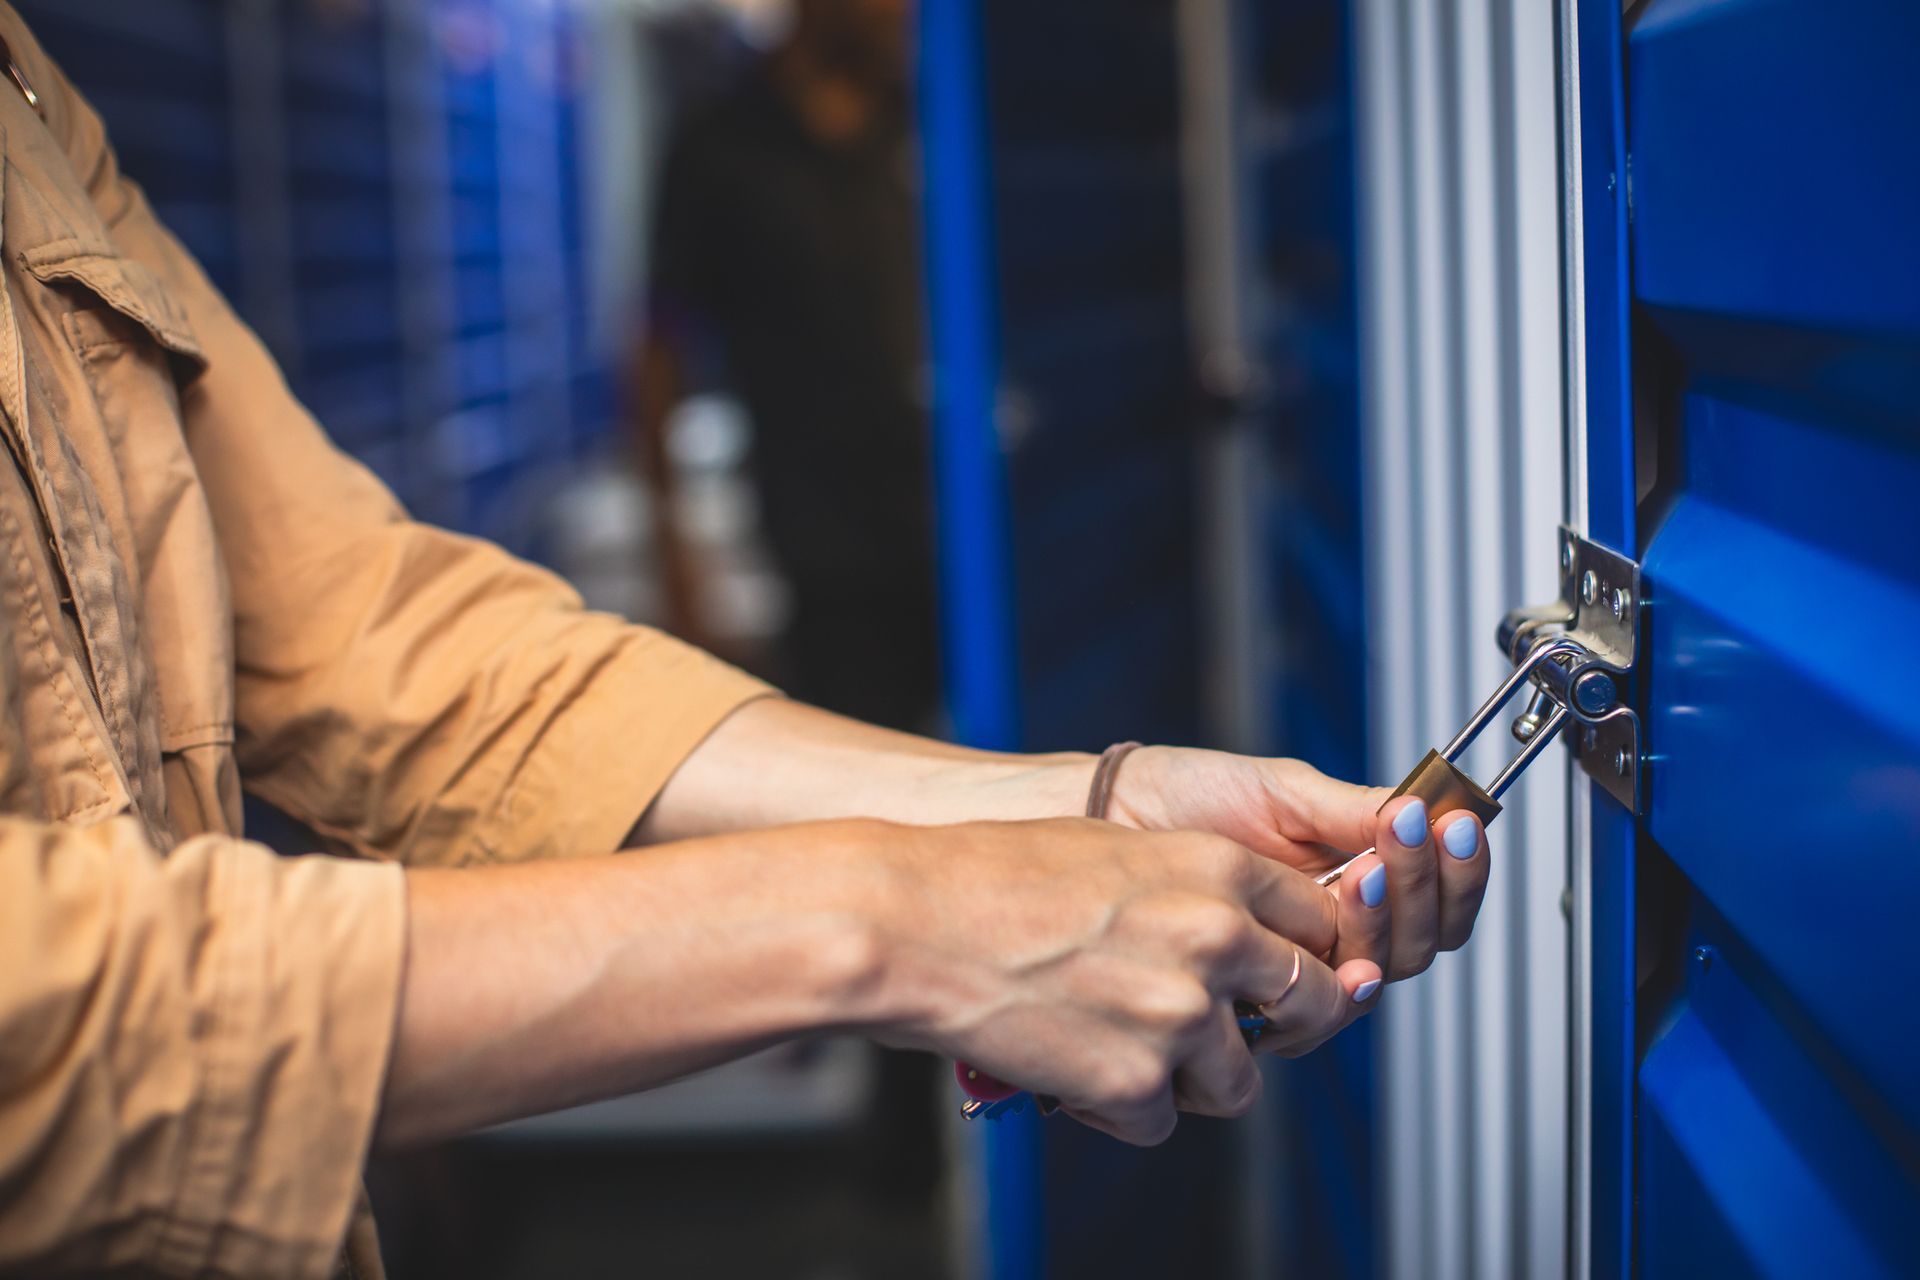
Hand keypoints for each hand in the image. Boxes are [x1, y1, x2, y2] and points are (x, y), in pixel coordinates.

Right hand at [868, 818, 1382, 1144]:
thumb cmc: (993, 876)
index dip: (1302, 953)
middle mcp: (1217, 940)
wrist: (913, 921)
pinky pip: (1159, 1122)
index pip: (1321, 923)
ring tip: (1119, 1046)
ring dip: (1190, 1077)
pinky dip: (1118, 1109)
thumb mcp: (1118, 852)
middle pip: (1315, 1004)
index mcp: (1218, 869)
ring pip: (1239, 1081)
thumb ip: (1193, 892)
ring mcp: (1180, 1016)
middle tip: (1226, 1028)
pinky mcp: (1135, 1082)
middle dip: (1279, 1025)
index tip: (1277, 972)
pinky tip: (1071, 1066)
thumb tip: (1239, 938)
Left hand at [1104, 748, 1491, 980]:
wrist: (1108, 814)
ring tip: (1366, 862)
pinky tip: (1338, 907)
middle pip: (1422, 941)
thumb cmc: (1184, 796)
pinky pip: (1324, 1001)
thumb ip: (1356, 809)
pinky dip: (1341, 956)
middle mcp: (1333, 931)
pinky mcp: (1259, 998)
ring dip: (1387, 914)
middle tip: (1410, 834)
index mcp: (1351, 877)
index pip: (1436, 897)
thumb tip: (1433, 811)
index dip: (1459, 868)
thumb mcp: (1282, 789)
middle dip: (1425, 886)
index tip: (1459, 824)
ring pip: (1382, 972)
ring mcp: (1297, 966)